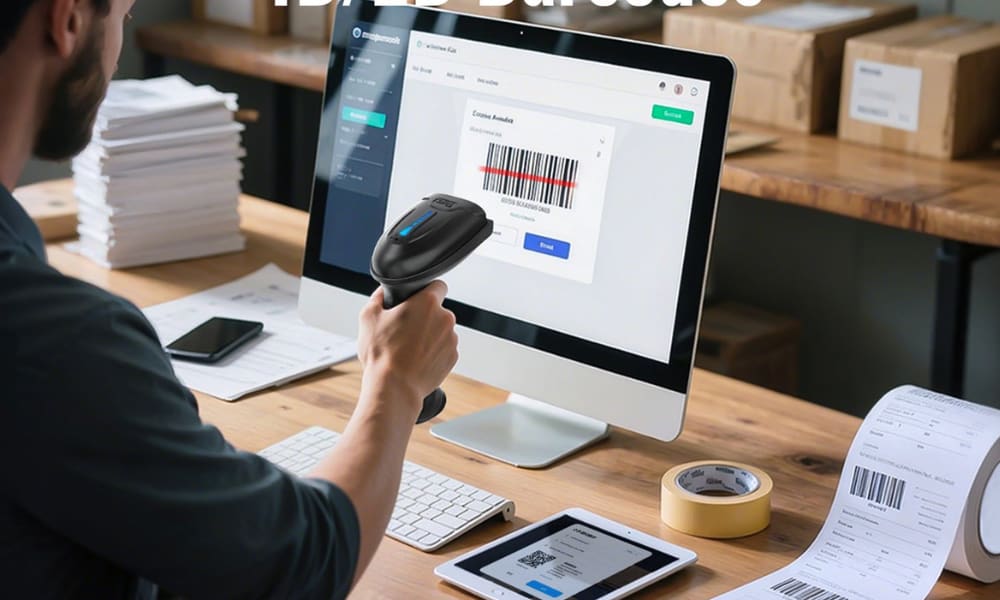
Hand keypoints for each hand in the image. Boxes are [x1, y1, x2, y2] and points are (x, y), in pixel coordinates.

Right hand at [356, 281, 458, 413]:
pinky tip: (416, 358)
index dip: (426, 291)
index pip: (438, 285)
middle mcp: (445, 318)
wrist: (394, 387)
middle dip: (424, 316)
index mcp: (428, 303)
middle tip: (404, 329)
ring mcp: (451, 339)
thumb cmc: (381, 354)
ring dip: (429, 334)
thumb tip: (384, 292)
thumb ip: (378, 296)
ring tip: (408, 348)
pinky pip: (443, 348)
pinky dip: (433, 351)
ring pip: (441, 330)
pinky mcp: (452, 357)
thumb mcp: (368, 316)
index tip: (417, 299)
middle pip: (437, 310)